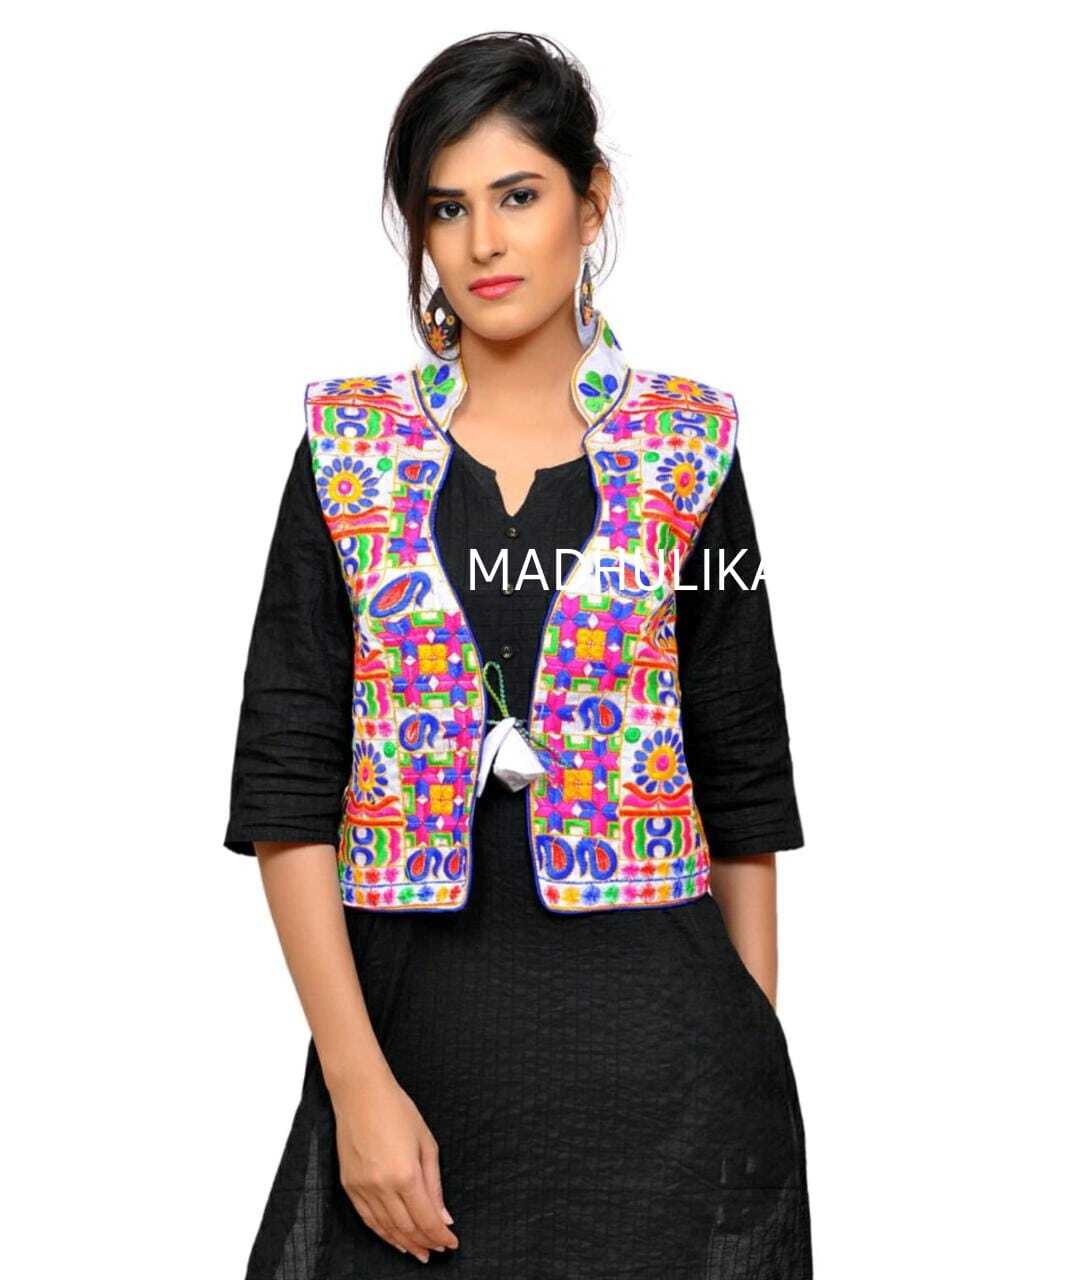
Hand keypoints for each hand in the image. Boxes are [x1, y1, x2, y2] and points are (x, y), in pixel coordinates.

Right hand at [330, 1068, 458, 1263]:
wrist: (360, 1093)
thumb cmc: (397, 1110)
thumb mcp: (426, 1142)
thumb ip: (434, 1184)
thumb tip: (443, 1216)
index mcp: (405, 1174)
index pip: (426, 1218)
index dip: (440, 1235)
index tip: (452, 1242)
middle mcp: (382, 1186)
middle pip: (407, 1228)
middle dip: (426, 1242)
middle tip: (438, 1250)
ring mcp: (362, 1187)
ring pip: (386, 1228)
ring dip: (405, 1243)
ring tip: (420, 1252)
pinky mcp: (349, 1185)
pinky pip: (367, 1219)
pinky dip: (382, 1233)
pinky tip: (394, 1239)